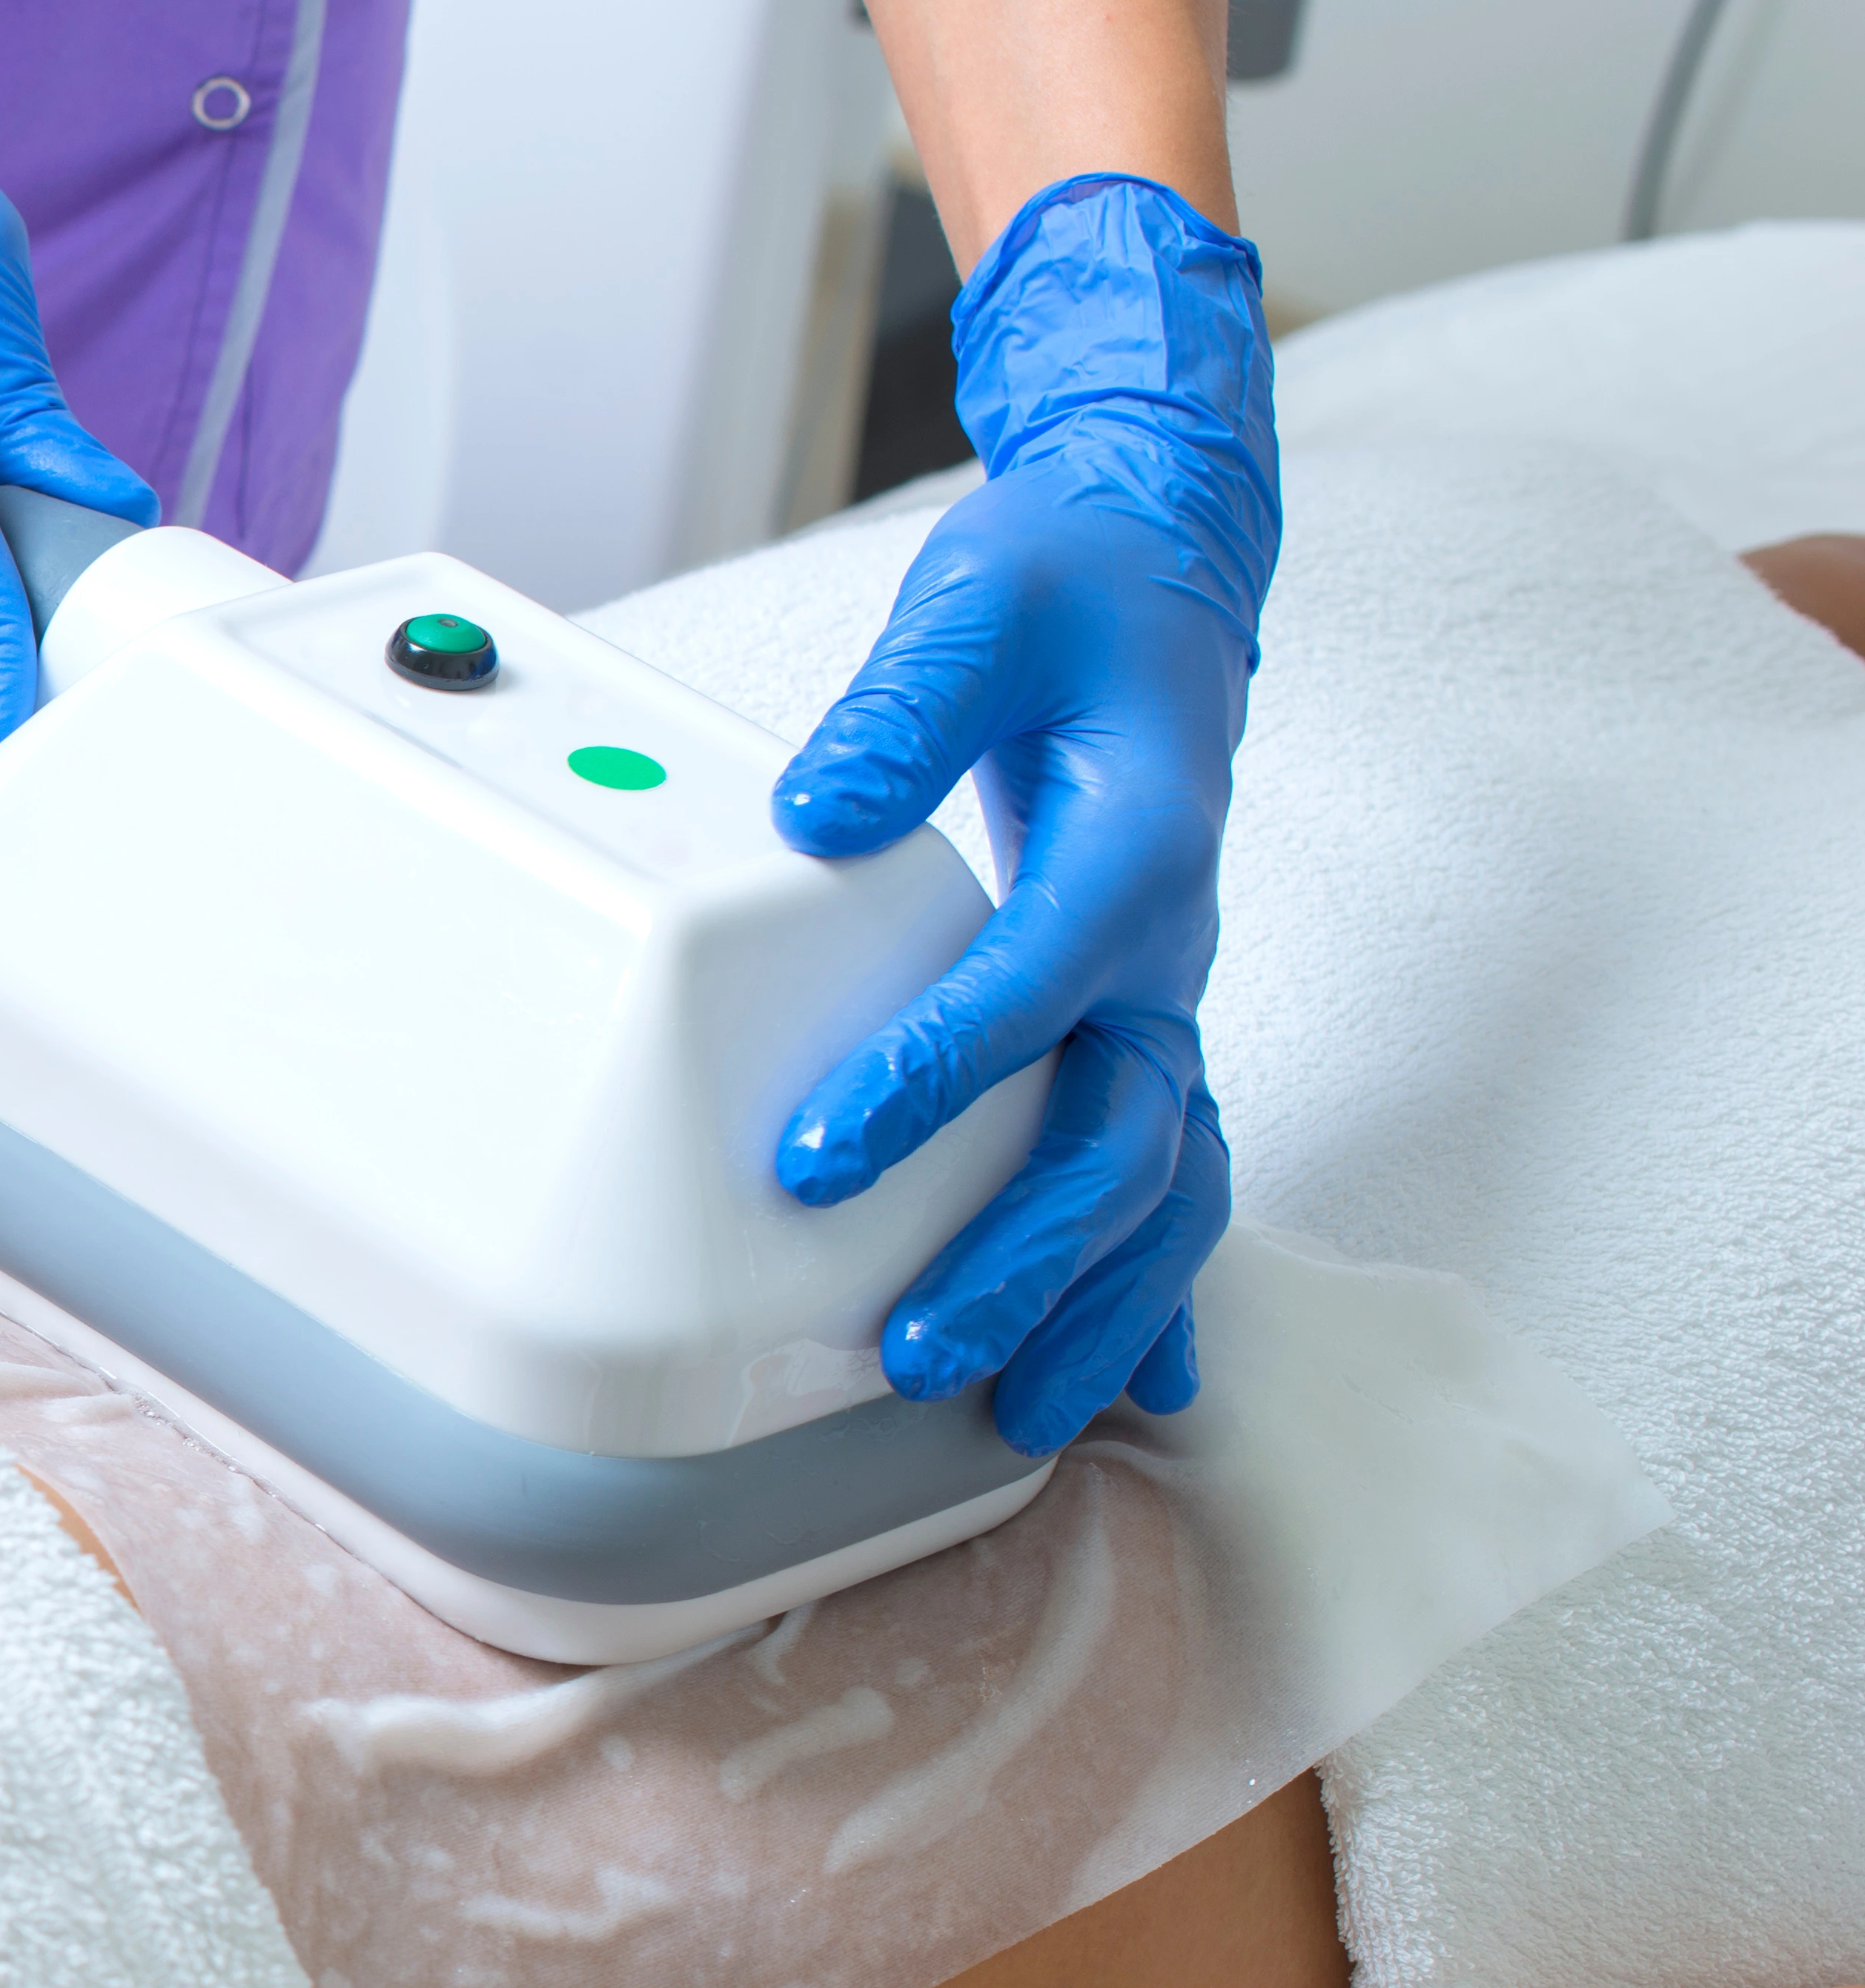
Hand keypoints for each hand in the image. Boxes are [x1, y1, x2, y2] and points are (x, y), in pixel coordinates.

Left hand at [771, 173, 1278, 1457]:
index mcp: (1138, 846)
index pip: (1037, 983)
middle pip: (1123, 1131)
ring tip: (1017, 1411)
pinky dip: (1158, 1290)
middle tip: (920, 1347)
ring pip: (1166, 1186)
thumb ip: (903, 709)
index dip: (935, 1078)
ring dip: (1098, 1306)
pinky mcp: (1142, 1029)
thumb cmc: (1062, 596)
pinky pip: (1172, 1181)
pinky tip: (1136, 1390)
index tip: (818, 1157)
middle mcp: (1169, 948)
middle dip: (1028, 1254)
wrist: (1154, 575)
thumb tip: (814, 813)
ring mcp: (1165, 1002)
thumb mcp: (977, 606)